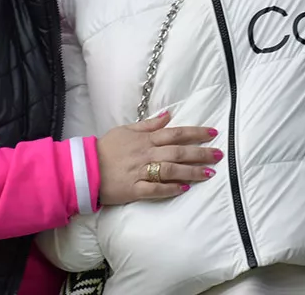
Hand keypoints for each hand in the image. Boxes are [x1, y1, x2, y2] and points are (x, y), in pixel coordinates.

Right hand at [96, 110, 218, 205]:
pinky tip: (184, 189)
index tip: (213, 133)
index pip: (176, 133)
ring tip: (208, 173)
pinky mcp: (133, 189)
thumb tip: (168, 115)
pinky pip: (155, 189)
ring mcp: (140, 172)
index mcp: (145, 139)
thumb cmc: (106, 148)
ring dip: (191, 172)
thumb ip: (149, 124)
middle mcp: (146, 154)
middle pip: (178, 152)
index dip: (196, 133)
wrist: (84, 168)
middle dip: (201, 153)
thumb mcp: (126, 130)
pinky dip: (170, 189)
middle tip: (219, 155)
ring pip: (170, 171)